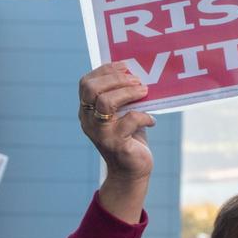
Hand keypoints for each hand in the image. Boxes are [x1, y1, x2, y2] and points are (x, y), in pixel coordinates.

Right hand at [78, 63, 155, 180]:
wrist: (131, 171)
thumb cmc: (129, 137)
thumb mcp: (123, 113)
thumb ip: (122, 95)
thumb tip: (137, 72)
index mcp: (87, 110)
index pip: (86, 83)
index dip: (105, 70)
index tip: (125, 66)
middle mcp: (88, 121)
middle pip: (91, 89)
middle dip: (116, 79)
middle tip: (137, 81)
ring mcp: (100, 133)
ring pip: (105, 102)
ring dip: (128, 93)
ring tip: (144, 92)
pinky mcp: (115, 144)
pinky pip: (129, 120)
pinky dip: (144, 116)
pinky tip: (152, 120)